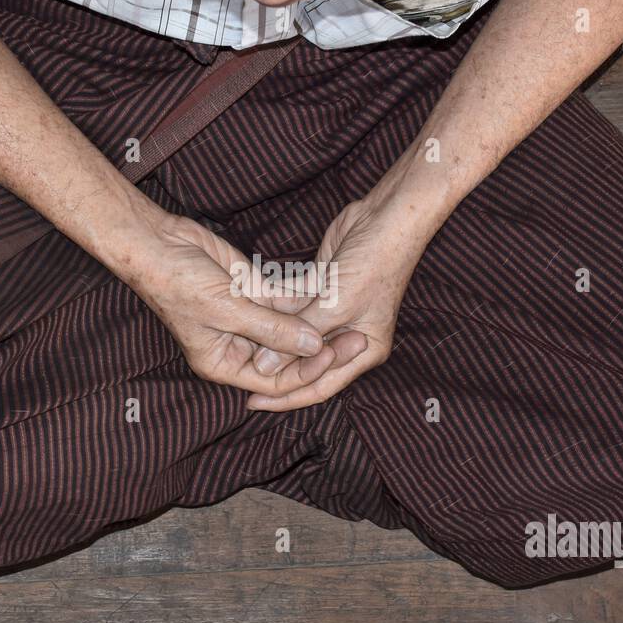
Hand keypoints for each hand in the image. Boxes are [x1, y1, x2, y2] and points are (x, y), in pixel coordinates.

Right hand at [128, 212, 339, 394]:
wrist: (158, 242)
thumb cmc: (179, 284)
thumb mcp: (228, 310)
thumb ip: (272, 330)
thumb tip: (315, 346)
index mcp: (225, 364)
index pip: (276, 382)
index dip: (306, 371)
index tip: (333, 353)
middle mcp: (240, 346)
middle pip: (288, 358)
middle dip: (320, 349)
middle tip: (355, 337)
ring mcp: (249, 318)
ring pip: (290, 328)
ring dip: (317, 322)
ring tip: (351, 314)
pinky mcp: (254, 291)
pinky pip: (286, 301)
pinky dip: (306, 298)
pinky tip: (332, 291)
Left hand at [245, 193, 430, 410]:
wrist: (386, 219)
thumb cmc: (374, 265)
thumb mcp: (336, 306)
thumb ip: (298, 336)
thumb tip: (263, 367)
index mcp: (364, 349)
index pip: (320, 385)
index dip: (286, 397)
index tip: (253, 403)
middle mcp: (350, 335)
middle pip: (306, 362)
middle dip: (276, 368)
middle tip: (237, 376)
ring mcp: (335, 312)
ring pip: (296, 335)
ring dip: (271, 338)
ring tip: (235, 346)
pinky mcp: (322, 290)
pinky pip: (293, 308)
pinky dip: (274, 311)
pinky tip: (247, 312)